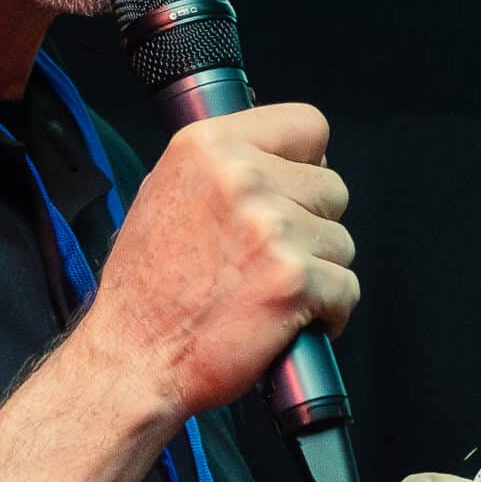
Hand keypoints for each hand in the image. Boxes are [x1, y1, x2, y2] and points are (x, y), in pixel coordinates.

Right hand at [81, 102, 357, 419]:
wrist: (133, 356)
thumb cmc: (145, 287)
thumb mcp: (164, 193)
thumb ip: (221, 166)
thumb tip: (278, 159)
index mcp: (209, 146)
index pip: (307, 125)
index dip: (306, 163)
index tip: (293, 190)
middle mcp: (242, 178)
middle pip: (332, 188)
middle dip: (311, 225)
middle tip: (268, 257)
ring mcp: (272, 228)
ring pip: (341, 242)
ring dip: (317, 271)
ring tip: (268, 290)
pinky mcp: (295, 280)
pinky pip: (347, 289)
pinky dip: (327, 312)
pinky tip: (287, 319)